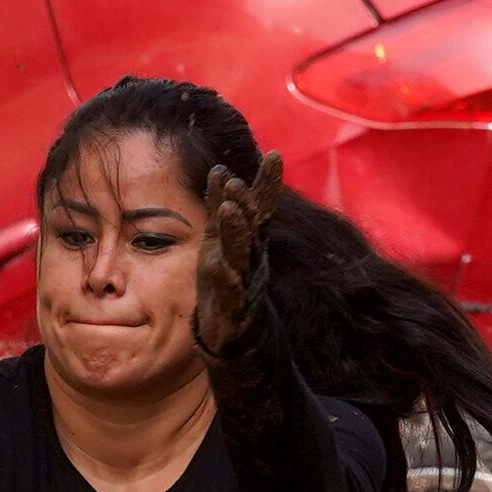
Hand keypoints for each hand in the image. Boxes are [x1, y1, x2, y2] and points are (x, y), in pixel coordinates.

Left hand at [193, 155, 283, 359]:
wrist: (233, 335)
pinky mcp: (232, 310)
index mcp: (249, 241)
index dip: (267, 184)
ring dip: (235, 232)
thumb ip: (221, 205)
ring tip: (229, 210)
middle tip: (237, 182)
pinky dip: (225, 280)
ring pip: (240, 255)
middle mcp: (250, 259)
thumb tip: (220, 169)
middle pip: (250, 228)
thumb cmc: (228, 281)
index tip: (274, 155)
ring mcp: (243, 284)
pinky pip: (229, 293)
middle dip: (245, 204)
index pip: (260, 208)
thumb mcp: (221, 239)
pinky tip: (218, 265)